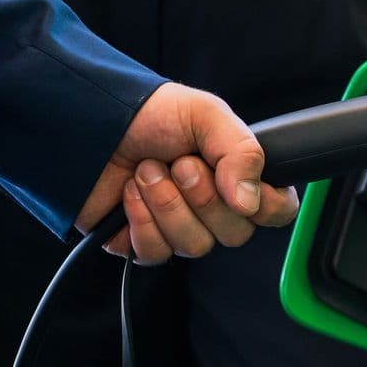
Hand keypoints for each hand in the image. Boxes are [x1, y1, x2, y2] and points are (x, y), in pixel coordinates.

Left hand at [75, 82, 299, 262]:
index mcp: (239, 176)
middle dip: (203, 197)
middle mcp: (214, 207)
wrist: (89, 121)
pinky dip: (141, 221)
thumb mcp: (206, 114)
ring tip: (147, 170)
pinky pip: (156, 253)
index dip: (266, 207)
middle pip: (235, 234)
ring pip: (196, 246)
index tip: (241, 188)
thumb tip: (250, 202)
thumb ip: (242, 152)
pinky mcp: (142, 242)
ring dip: (168, 204)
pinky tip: (129, 193)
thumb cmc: (149, 113)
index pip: (277, 211)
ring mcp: (179, 227)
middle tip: (179, 163)